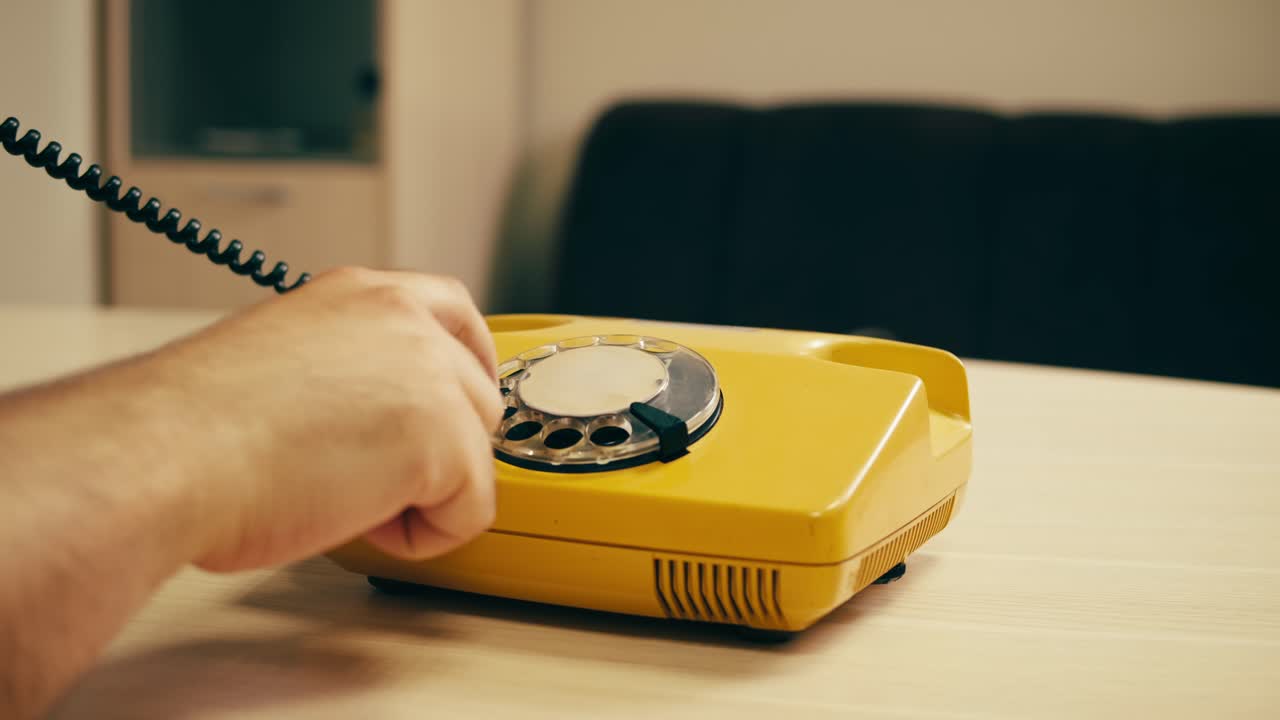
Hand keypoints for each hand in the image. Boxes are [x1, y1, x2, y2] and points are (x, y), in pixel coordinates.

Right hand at [150, 267, 504, 570]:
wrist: (167, 456)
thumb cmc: (192, 426)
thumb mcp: (286, 360)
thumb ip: (349, 370)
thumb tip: (377, 419)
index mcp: (363, 294)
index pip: (454, 312)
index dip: (465, 366)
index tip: (453, 406)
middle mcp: (406, 321)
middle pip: (478, 395)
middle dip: (439, 447)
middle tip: (366, 477)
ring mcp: (435, 377)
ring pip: (476, 457)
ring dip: (423, 494)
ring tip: (344, 498)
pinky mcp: (447, 441)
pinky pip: (470, 511)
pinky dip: (423, 536)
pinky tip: (356, 523)